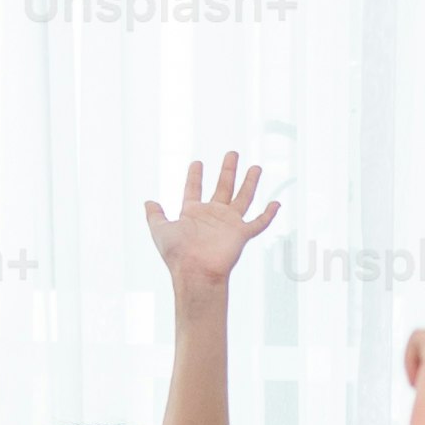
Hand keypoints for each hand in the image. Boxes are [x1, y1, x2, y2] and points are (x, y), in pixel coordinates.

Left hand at [142, 151, 282, 299]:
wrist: (195, 272)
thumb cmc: (177, 254)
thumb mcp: (160, 229)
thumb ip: (155, 215)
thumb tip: (148, 202)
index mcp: (193, 213)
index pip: (194, 188)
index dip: (195, 175)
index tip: (197, 162)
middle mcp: (212, 216)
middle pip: (223, 186)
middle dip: (228, 170)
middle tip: (232, 153)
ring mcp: (228, 224)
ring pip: (243, 197)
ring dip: (250, 182)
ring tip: (256, 167)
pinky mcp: (241, 233)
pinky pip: (259, 222)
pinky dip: (268, 214)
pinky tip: (276, 203)